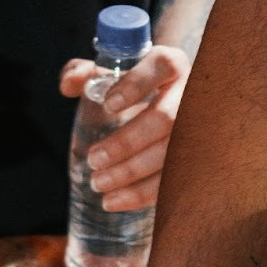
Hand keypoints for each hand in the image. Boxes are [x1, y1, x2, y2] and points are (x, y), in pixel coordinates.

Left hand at [59, 46, 189, 212]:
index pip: (162, 65)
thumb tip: (69, 85)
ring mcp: (198, 128)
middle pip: (165, 118)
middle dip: (126, 142)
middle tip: (93, 159)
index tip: (108, 105)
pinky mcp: (194, 160)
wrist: (168, 110)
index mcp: (170, 66)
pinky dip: (142, 194)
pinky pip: (173, 179)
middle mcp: (190, 94)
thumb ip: (83, 74)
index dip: (136, 84)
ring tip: (98, 183)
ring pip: (171, 153)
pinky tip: (114, 201)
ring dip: (132, 173)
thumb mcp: (110, 76)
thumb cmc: (133, 91)